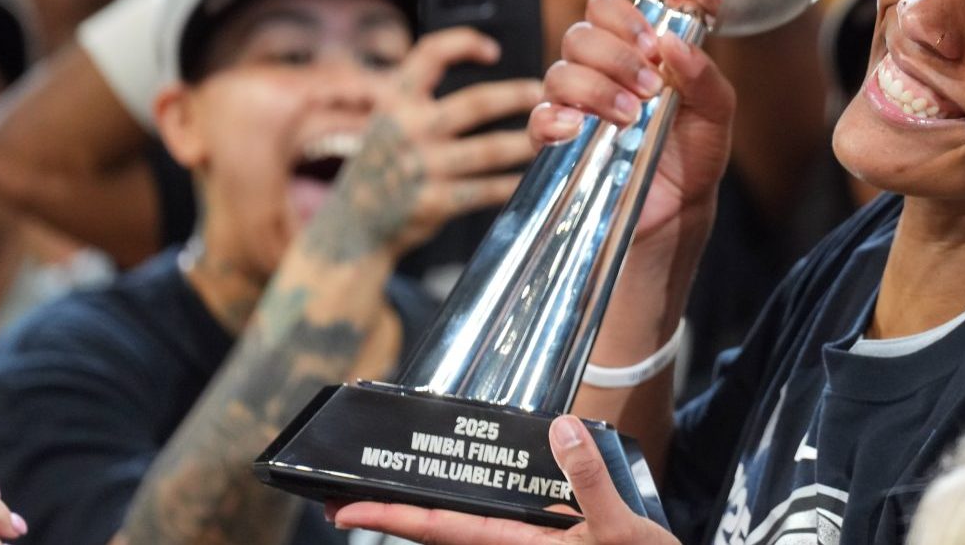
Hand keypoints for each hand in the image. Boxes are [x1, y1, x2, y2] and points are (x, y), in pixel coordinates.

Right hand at [318, 29, 542, 258]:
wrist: (353, 226)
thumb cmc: (383, 165)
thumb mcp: (386, 122)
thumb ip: (420, 99)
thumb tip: (486, 84)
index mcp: (394, 101)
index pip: (430, 54)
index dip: (464, 43)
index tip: (493, 51)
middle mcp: (407, 129)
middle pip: (476, 103)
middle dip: (516, 97)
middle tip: (542, 96)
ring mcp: (421, 168)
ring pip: (490, 150)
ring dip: (527, 142)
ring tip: (553, 136)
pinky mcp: (434, 203)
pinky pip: (487, 190)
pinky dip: (514, 183)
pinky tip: (532, 178)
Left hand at [330, 415, 677, 543]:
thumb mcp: (621, 527)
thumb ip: (587, 478)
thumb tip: (559, 429)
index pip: (440, 531)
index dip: (391, 518)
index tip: (344, 512)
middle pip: (440, 534)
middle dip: (395, 517)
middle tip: (347, 501)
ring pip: (464, 534)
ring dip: (428, 518)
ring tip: (394, 497)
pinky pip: (495, 529)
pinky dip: (468, 516)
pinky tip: (469, 498)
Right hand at [529, 0, 733, 242]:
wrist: (679, 209)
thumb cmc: (694, 155)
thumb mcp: (715, 113)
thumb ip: (704, 76)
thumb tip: (674, 42)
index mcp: (631, 54)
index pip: (604, 10)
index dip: (622, 18)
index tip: (650, 45)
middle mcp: (596, 73)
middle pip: (579, 36)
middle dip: (615, 56)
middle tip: (648, 87)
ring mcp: (573, 107)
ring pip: (559, 73)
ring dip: (595, 88)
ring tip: (629, 116)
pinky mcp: (556, 144)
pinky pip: (539, 119)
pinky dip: (555, 118)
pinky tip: (579, 126)